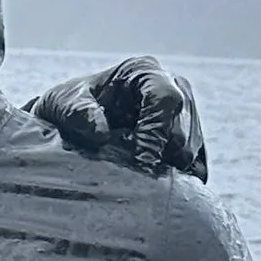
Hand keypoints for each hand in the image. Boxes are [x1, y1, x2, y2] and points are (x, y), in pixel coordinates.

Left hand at [26, 57, 207, 180]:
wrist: (73, 122)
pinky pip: (197, 164)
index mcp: (144, 71)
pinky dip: (180, 179)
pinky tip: (157, 188)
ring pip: (192, 148)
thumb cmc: (69, 106)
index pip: (164, 98)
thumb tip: (100, 132)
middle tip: (140, 176)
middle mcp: (172, 87)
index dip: (156, 130)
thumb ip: (77, 113)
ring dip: (170, 168)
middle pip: (184, 126)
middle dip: (164, 153)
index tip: (141, 159)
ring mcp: (185, 113)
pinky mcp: (189, 139)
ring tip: (142, 181)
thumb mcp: (62, 104)